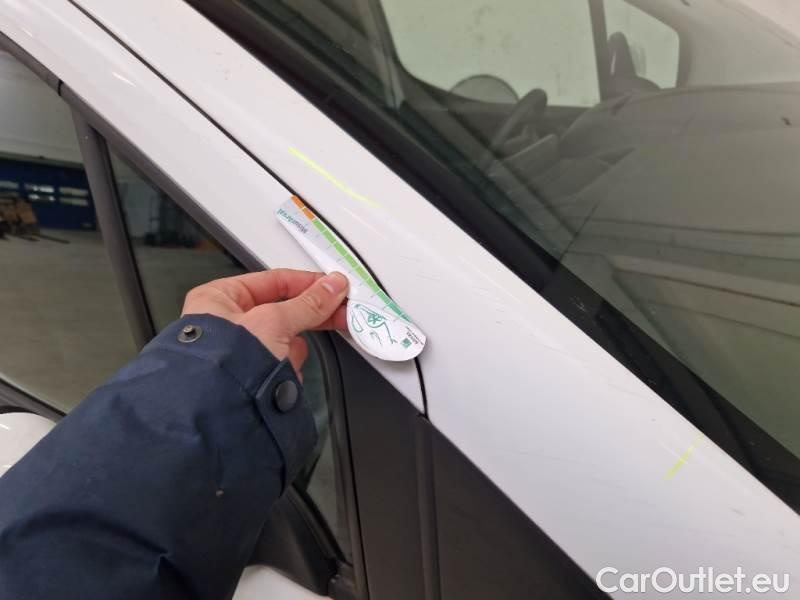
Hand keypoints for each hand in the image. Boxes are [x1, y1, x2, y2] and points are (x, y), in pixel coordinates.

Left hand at [182, 269, 348, 376]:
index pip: (272, 281)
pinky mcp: (252, 375)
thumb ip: (308, 303)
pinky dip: (286, 369)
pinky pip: (281, 363)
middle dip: (308, 316)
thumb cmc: (225, 363)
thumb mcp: (274, 321)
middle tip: (340, 312)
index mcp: (219, 299)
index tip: (332, 286)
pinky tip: (281, 375)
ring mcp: (240, 351)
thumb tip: (332, 287)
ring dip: (292, 350)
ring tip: (286, 360)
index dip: (306, 282)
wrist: (220, 411)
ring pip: (284, 339)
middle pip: (281, 310)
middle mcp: (226, 323)